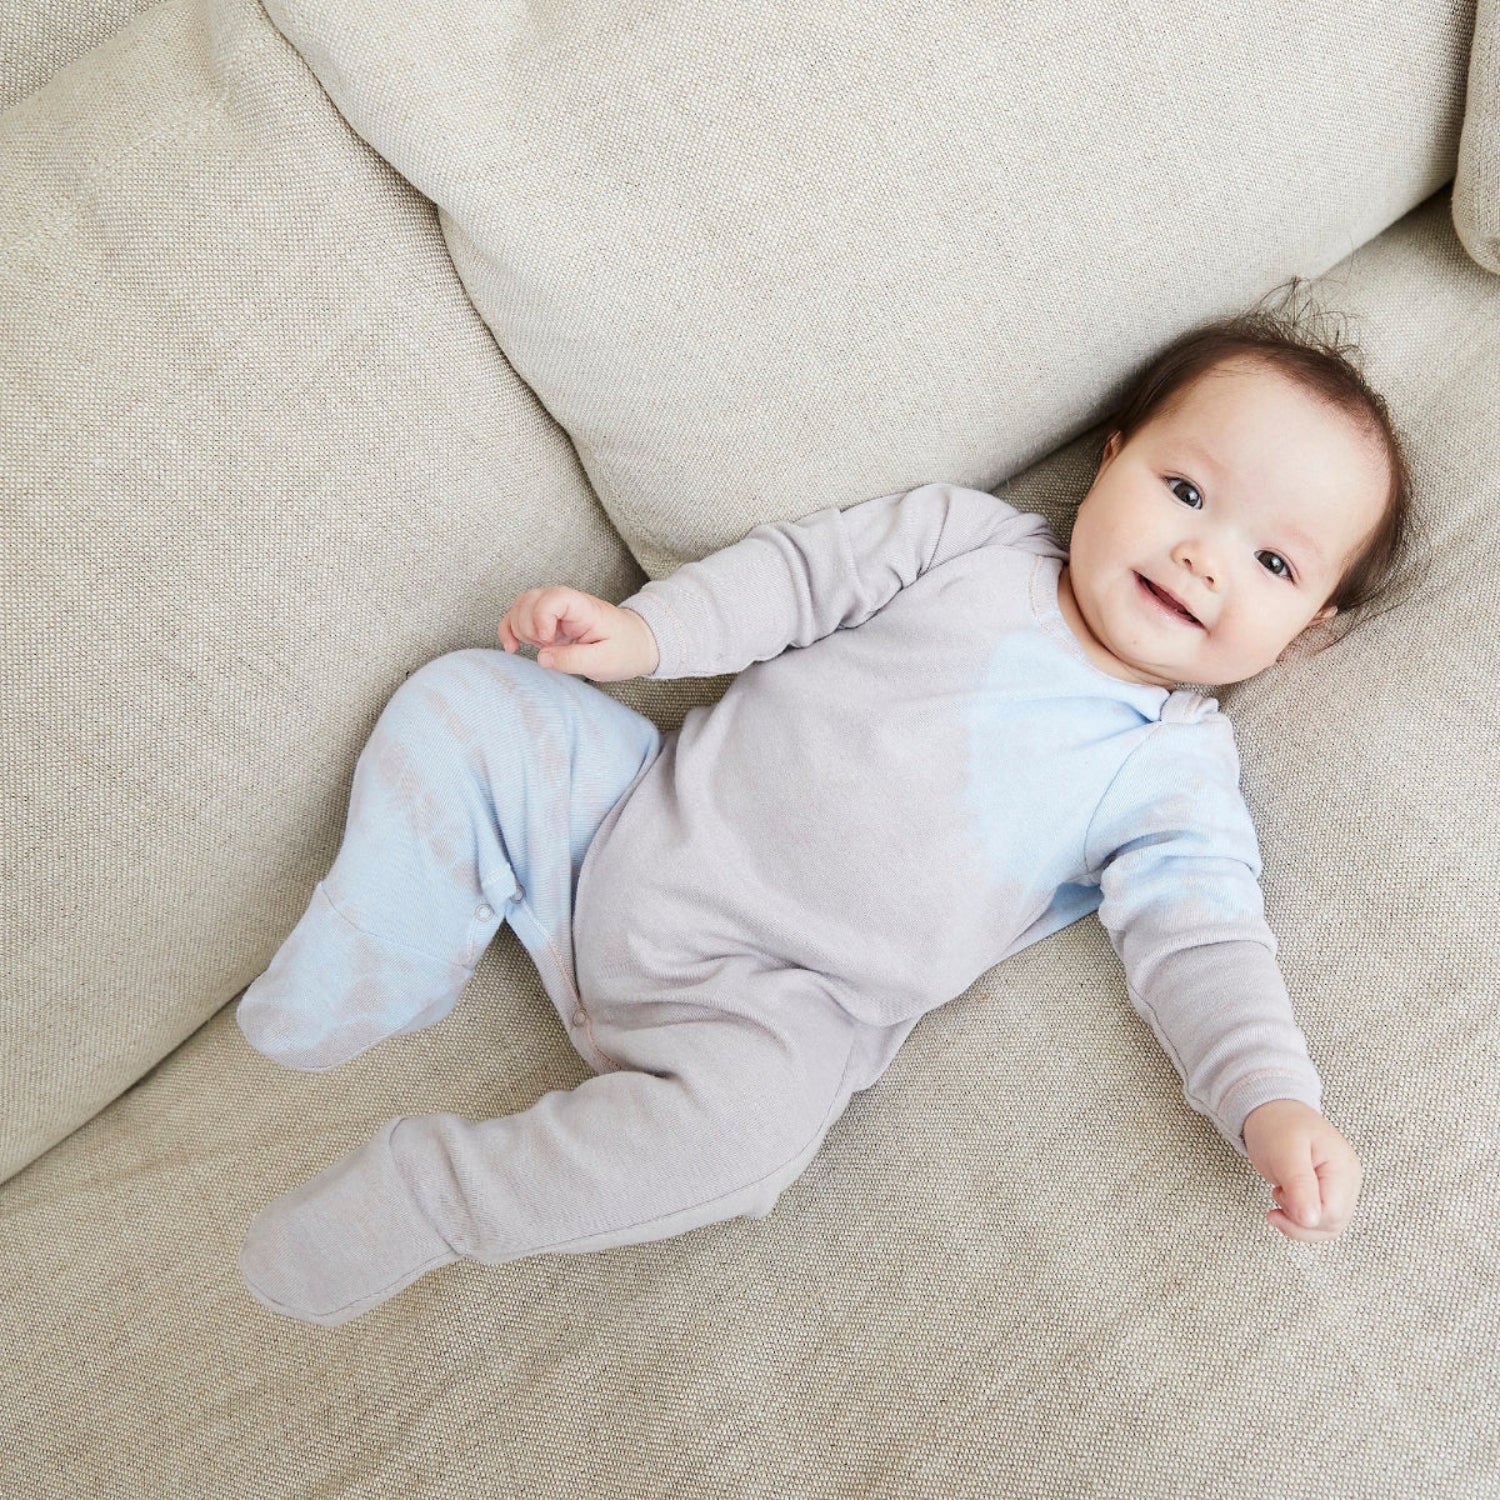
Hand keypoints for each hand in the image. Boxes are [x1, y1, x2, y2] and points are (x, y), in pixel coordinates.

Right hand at [498, 586, 659, 682]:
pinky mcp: (548, 619)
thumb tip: (542, 658)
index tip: (548, 641)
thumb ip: (574, 660)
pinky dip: (510, 630)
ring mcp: (555, 609)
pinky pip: (519, 616)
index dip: (542, 618)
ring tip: (540, 648)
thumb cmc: (625, 650)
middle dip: (528, 628)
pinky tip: (513, 648)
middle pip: (529, 600)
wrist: (635, 644)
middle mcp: (566, 602)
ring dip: (520, 630)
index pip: (553, 598)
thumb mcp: (605, 661)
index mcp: (583, 607)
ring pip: (520, 606)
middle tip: (547, 648)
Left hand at [1242, 1098, 1362, 1242]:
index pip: (1332, 1214)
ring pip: (1327, 1226)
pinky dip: (1300, 1219)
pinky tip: (1283, 1204)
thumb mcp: (1284, 1152)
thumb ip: (1299, 1185)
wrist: (1271, 1109)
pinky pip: (1320, 1217)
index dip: (1304, 1217)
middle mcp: (1348, 1180)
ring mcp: (1340, 1186)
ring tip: (1277, 1199)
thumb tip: (1311, 1220)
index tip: (1277, 1198)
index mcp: (1343, 1168)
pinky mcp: (1328, 1190)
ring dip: (1298, 1223)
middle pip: (1333, 1224)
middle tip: (1274, 1199)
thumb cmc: (1277, 1125)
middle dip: (1300, 1222)